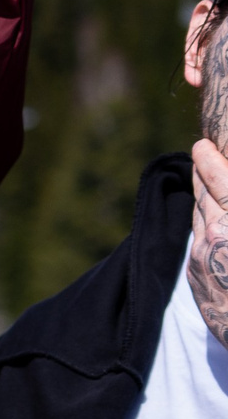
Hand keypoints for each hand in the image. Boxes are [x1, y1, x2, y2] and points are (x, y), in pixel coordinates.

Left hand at [187, 139, 227, 347]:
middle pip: (204, 195)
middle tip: (201, 153)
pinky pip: (196, 239)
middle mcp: (218, 235)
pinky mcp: (195, 274)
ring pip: (198, 216)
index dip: (209, 160)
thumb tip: (223, 198)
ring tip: (203, 179)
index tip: (201, 145)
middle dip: (202, 173)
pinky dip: (201, 223)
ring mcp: (203, 255)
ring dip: (201, 197)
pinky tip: (208, 218)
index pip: (220, 182)